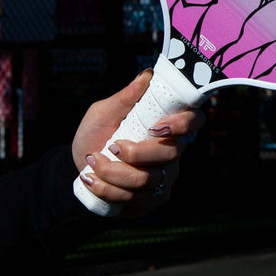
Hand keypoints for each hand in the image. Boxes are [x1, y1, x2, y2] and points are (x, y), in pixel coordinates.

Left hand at [72, 69, 204, 217]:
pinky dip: (107, 190)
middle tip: (110, 146)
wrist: (81, 167)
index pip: (194, 122)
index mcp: (168, 127)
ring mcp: (164, 179)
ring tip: (92, 164)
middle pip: (169, 154)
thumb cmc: (96, 134)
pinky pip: (134, 200)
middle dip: (133, 153)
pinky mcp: (152, 200)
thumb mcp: (103, 113)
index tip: (156, 126)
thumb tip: (147, 76)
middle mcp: (173, 153)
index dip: (183, 124)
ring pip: (147, 180)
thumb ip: (125, 98)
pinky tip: (92, 181)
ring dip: (112, 173)